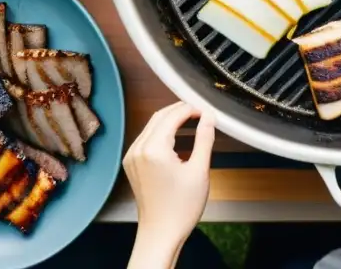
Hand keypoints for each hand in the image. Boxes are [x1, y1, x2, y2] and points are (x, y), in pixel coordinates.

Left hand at [123, 102, 215, 252]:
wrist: (161, 233)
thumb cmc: (181, 207)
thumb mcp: (199, 170)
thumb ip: (204, 138)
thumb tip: (209, 117)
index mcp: (153, 149)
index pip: (172, 116)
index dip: (191, 109)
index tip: (207, 111)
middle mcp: (138, 149)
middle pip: (159, 117)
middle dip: (180, 110)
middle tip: (200, 112)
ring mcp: (131, 156)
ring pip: (151, 126)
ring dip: (170, 119)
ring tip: (192, 120)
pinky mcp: (131, 163)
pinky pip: (146, 138)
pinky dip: (161, 132)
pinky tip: (176, 136)